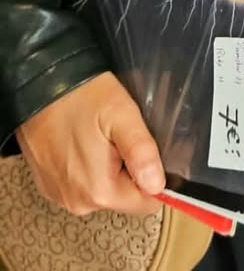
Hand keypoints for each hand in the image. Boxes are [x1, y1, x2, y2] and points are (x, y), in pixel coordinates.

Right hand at [15, 72, 164, 216]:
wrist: (37, 88)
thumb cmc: (79, 97)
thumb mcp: (121, 114)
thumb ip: (141, 151)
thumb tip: (157, 184)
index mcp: (99, 190)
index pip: (146, 203)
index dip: (157, 178)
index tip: (152, 152)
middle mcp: (78, 202)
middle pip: (125, 197)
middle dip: (132, 170)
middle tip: (124, 137)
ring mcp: (62, 196)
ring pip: (105, 190)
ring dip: (111, 168)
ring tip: (103, 136)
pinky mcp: (51, 186)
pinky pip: (83, 184)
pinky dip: (90, 167)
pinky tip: (86, 141)